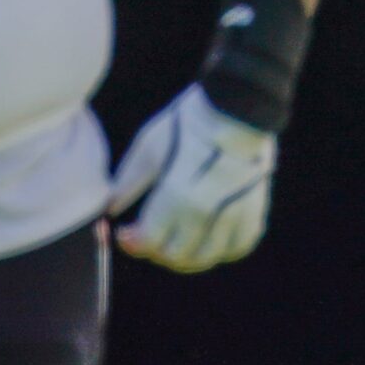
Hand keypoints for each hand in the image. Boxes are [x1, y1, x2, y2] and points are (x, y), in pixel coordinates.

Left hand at [106, 85, 277, 273]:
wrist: (239, 106)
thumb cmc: (188, 123)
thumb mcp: (150, 146)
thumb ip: (128, 183)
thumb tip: (110, 210)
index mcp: (178, 196)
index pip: (151, 241)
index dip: (133, 243)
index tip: (124, 234)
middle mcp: (207, 213)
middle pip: (176, 256)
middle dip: (156, 250)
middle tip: (148, 236)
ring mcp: (234, 216)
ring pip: (206, 258)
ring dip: (184, 256)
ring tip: (173, 239)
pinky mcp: (254, 212)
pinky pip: (236, 248)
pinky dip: (218, 250)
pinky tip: (205, 237)